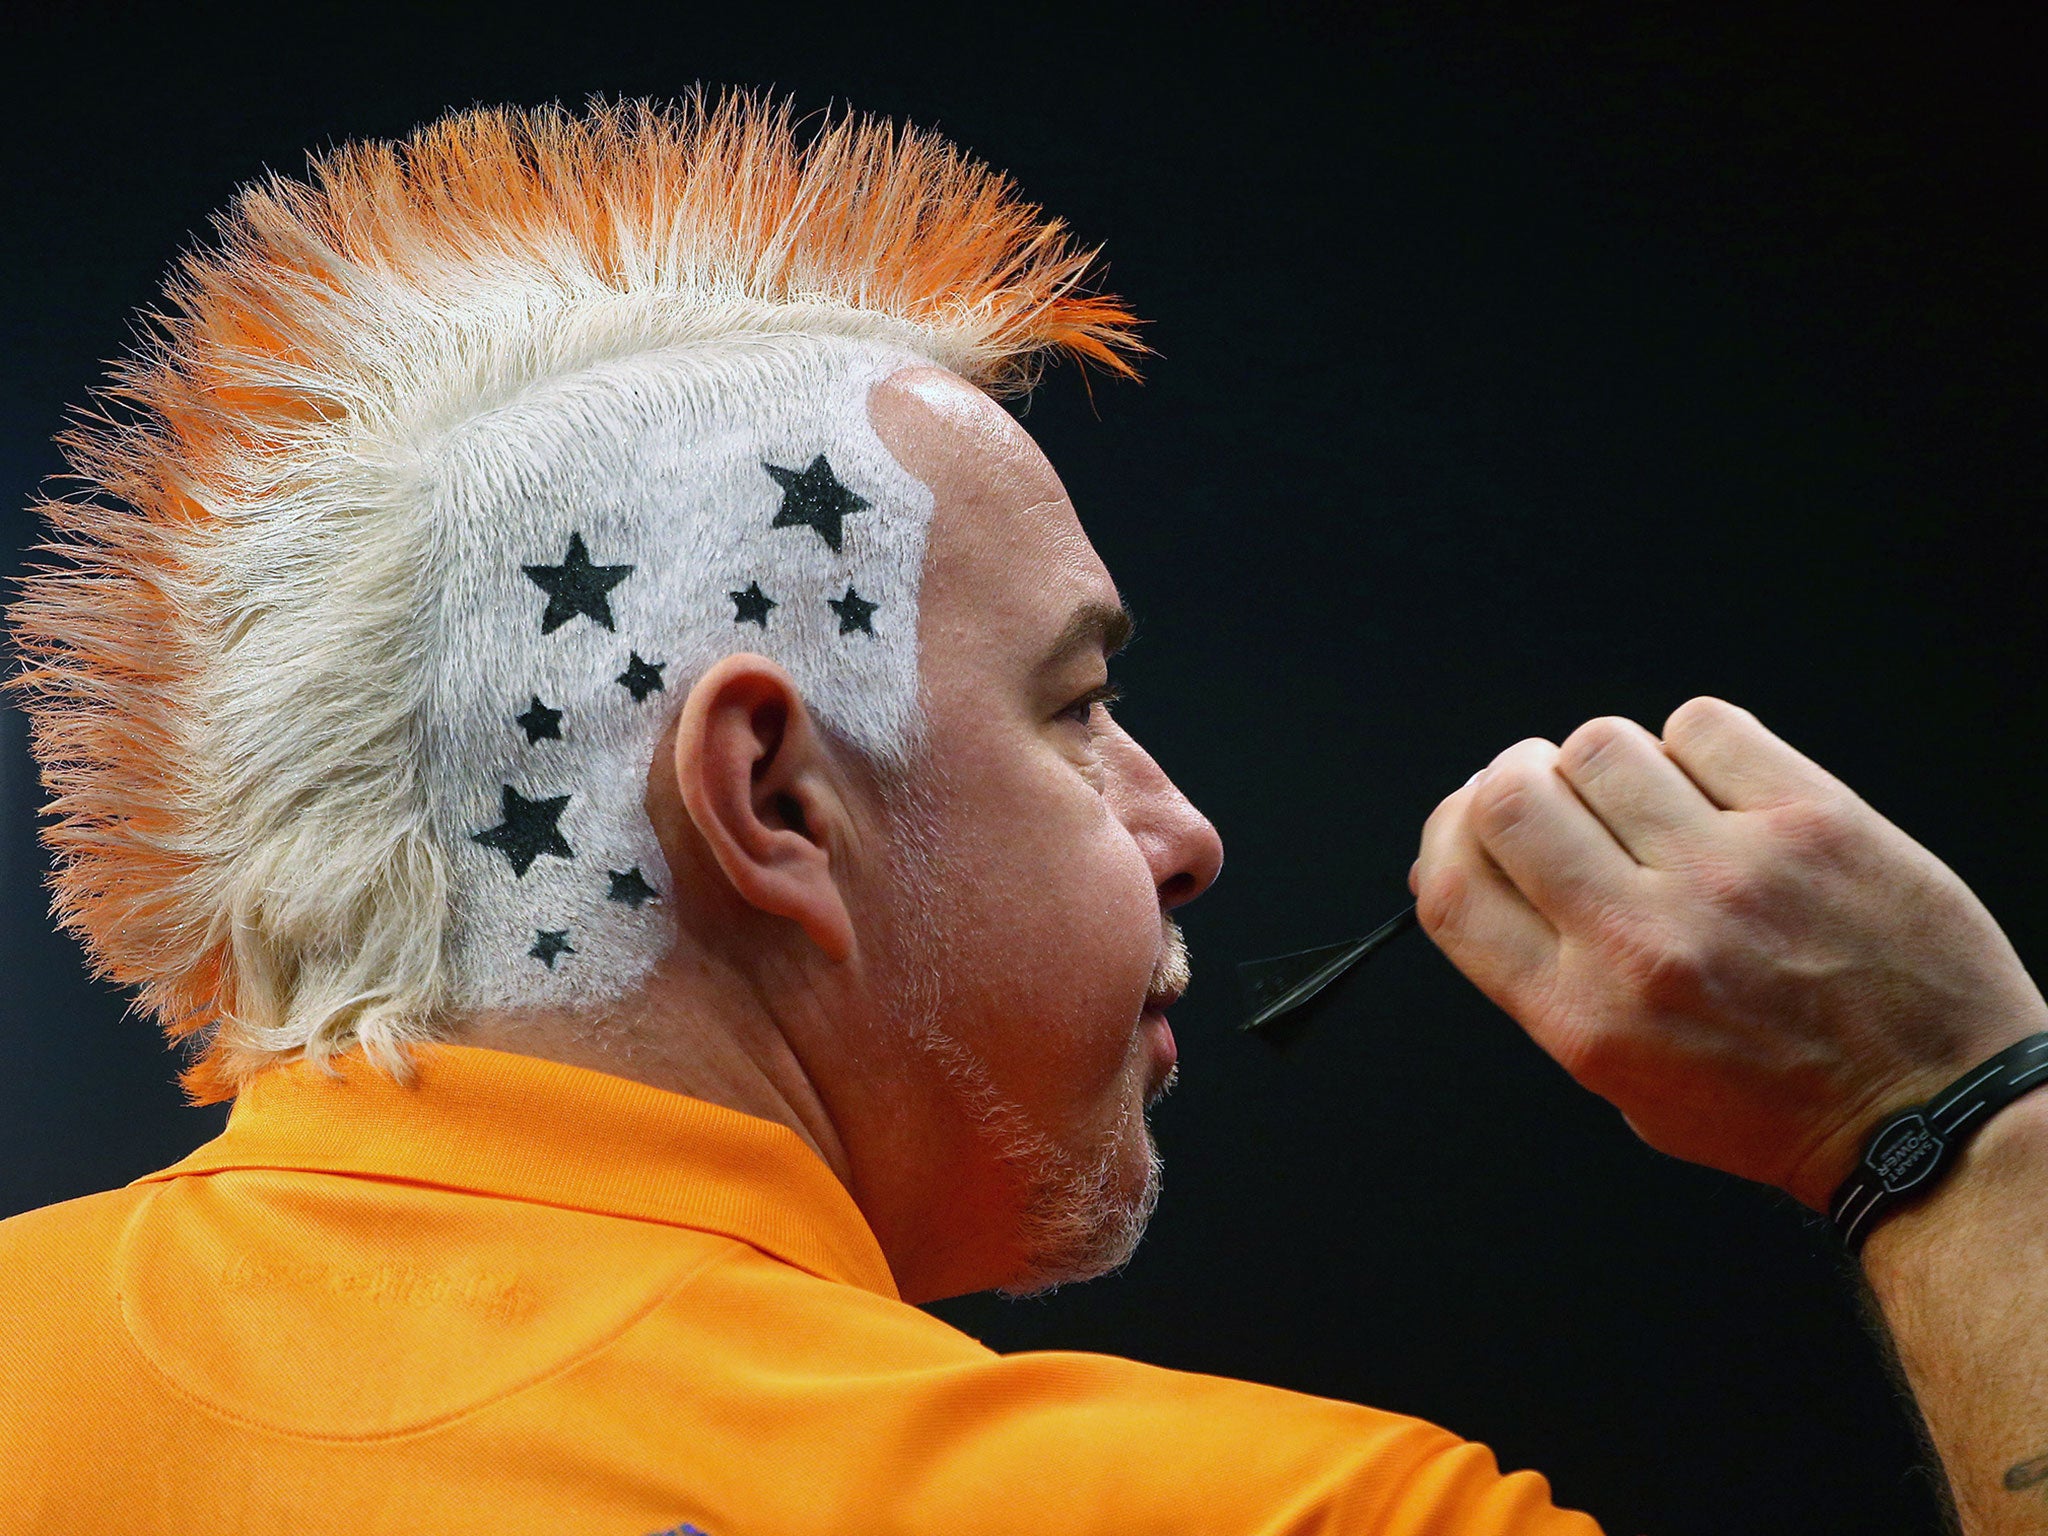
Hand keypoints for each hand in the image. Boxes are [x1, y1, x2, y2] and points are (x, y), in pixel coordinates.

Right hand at [1413, 697, 2047, 1208]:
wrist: (1936, 1113)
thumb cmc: (1780, 1107)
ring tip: (1651, 798)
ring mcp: (1729, 874)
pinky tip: (1722, 789)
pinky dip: (1696, 744)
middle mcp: (1643, 942)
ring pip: (1600, 746)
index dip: (1443, 834)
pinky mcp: (1811, 821)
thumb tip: (1475, 868)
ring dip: (1607, 761)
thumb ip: (1546, 978)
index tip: (1465, 820)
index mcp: (1585, 1015)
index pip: (1453, 888)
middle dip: (1511, 778)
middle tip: (1548, 788)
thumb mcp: (1624, 1083)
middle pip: (1508, 800)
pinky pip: (1704, 726)